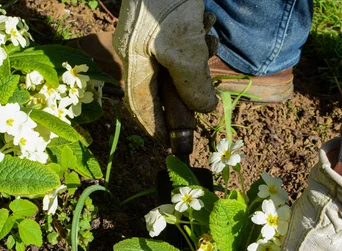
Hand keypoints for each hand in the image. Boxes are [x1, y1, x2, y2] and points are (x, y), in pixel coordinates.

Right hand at [113, 0, 217, 144]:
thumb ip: (192, 83)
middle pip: (165, 85)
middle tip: (205, 89)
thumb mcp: (183, 47)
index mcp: (134, 61)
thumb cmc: (168, 4)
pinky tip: (208, 22)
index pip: (141, 105)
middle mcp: (139, 50)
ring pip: (180, 61)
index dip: (156, 127)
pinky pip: (184, 40)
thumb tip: (203, 110)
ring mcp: (152, 34)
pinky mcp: (166, 20)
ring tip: (208, 34)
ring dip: (199, 55)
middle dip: (189, 86)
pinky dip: (199, 36)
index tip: (171, 145)